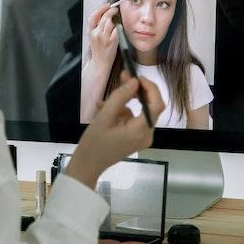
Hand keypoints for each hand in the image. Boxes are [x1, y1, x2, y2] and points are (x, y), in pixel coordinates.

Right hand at [66, 72, 163, 188]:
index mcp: (141, 130)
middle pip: (150, 107)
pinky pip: (133, 120)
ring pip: (140, 112)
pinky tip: (105, 109)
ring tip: (106, 99)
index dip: (150, 88)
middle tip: (123, 77)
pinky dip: (122, 112)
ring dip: (125, 102)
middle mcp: (147, 135)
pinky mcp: (136, 139)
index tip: (137, 77)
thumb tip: (134, 81)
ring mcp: (142, 138)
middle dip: (138, 91)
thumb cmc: (94, 142)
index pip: (156, 105)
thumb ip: (120, 97)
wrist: (87, 166)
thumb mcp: (104, 117)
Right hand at [86, 2, 119, 67]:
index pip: (93, 16)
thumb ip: (97, 26)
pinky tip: (117, 31)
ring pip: (111, 22)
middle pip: (104, 17)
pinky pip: (116, 30)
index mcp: (90, 31)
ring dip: (114, 20)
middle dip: (111, 11)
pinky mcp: (112, 41)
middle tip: (115, 9)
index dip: (101, 9)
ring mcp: (104, 37)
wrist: (100, 62)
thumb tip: (105, 14)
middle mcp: (96, 34)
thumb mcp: (93, 36)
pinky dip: (118, 28)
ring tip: (115, 22)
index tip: (107, 5)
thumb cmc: (98, 49)